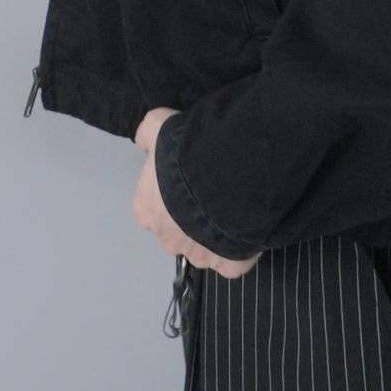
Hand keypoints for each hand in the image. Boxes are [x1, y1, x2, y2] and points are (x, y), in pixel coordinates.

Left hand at [132, 107, 261, 278]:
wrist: (227, 175)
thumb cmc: (187, 154)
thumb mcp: (159, 125)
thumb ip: (148, 132)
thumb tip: (145, 138)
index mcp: (148, 212)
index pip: (154, 208)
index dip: (172, 194)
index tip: (191, 179)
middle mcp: (167, 239)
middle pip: (178, 232)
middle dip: (192, 219)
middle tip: (213, 192)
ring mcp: (199, 256)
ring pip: (205, 250)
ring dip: (216, 236)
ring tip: (234, 207)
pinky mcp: (228, 265)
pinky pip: (234, 262)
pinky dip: (240, 251)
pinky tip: (246, 229)